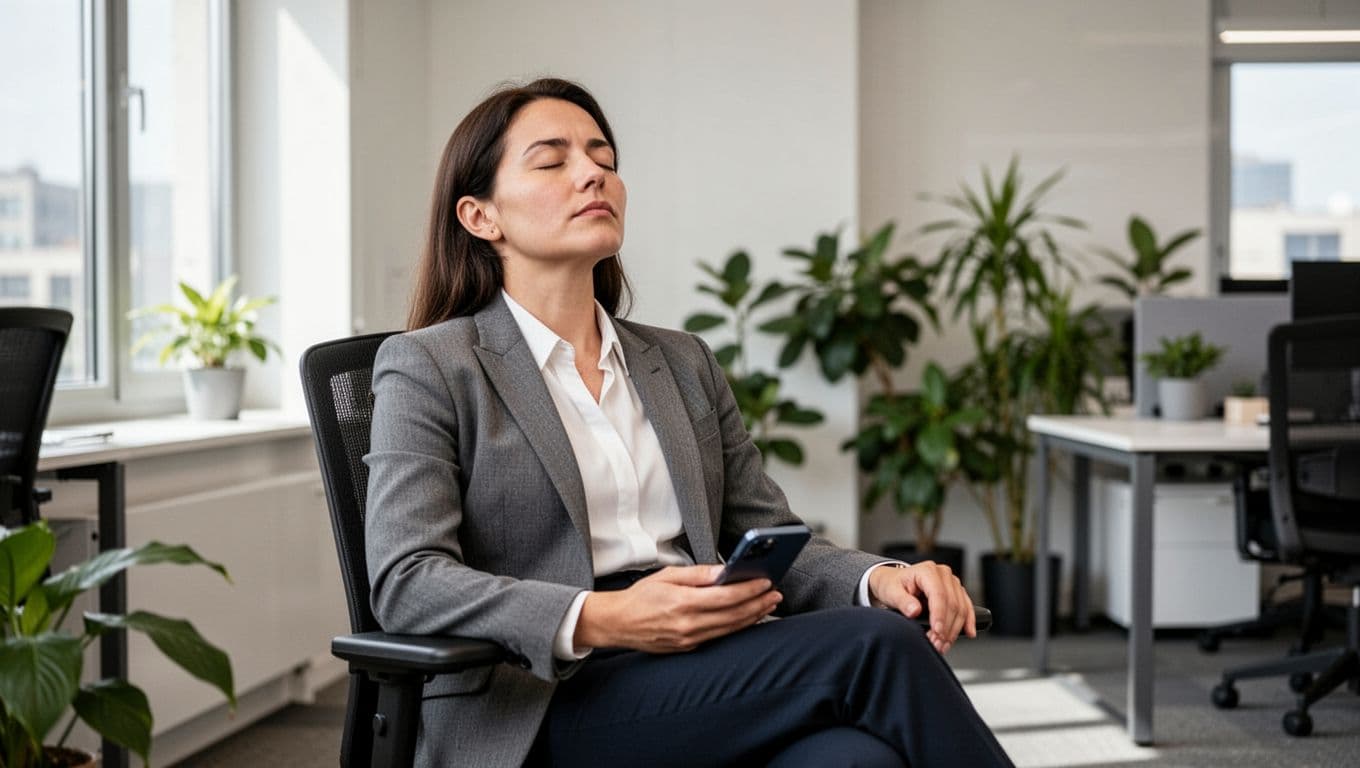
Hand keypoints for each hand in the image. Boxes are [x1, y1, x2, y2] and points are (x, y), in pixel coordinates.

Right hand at [575, 565, 781, 652]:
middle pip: (734, 616)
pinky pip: (719, 637)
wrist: (617, 624)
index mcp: (683, 603)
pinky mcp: (688, 648)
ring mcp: (689, 640)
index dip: (749, 590)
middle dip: (758, 604)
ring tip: (768, 605)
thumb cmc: (641, 596)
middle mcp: (688, 625)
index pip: (726, 597)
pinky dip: (737, 627)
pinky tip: (747, 618)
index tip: (766, 581)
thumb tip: (725, 571)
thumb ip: (698, 574)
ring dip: (753, 617)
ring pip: (730, 629)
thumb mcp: (667, 576)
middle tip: (776, 594)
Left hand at [868, 561, 975, 653]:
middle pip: (952, 603)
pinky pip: (967, 607)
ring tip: (943, 645)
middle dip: (946, 627)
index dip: (940, 615)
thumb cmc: (892, 585)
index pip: (939, 594)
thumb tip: (914, 610)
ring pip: (961, 608)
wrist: (893, 582)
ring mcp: (952, 583)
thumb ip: (902, 601)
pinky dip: (968, 621)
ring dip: (954, 629)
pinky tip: (969, 633)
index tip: (937, 632)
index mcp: (927, 571)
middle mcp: (943, 574)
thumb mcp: (891, 592)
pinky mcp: (956, 592)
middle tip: (937, 644)